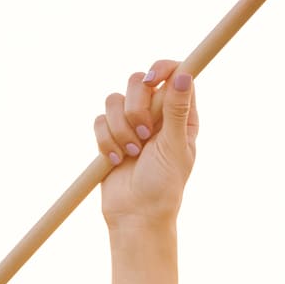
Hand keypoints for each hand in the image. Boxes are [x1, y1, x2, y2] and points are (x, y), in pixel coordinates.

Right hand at [95, 60, 198, 231]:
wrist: (136, 214)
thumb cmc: (164, 185)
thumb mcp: (175, 146)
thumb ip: (177, 110)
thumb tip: (185, 74)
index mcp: (180, 115)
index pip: (175, 73)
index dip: (162, 69)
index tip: (151, 79)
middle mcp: (156, 115)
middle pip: (138, 81)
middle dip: (136, 108)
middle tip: (144, 135)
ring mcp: (131, 123)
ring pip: (114, 99)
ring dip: (120, 128)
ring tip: (131, 153)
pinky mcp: (110, 135)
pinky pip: (99, 120)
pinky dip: (106, 140)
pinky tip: (115, 160)